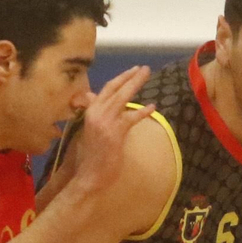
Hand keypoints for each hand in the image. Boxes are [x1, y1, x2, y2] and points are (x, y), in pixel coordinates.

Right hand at [70, 66, 152, 193]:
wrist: (89, 174)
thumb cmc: (92, 154)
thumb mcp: (91, 128)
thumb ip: (95, 112)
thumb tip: (94, 96)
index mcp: (90, 111)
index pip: (106, 89)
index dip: (120, 78)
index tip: (133, 70)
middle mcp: (96, 113)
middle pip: (115, 89)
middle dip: (131, 77)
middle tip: (144, 68)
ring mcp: (104, 122)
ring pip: (122, 98)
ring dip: (136, 85)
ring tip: (148, 76)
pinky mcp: (114, 133)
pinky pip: (130, 118)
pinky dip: (142, 112)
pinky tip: (152, 107)